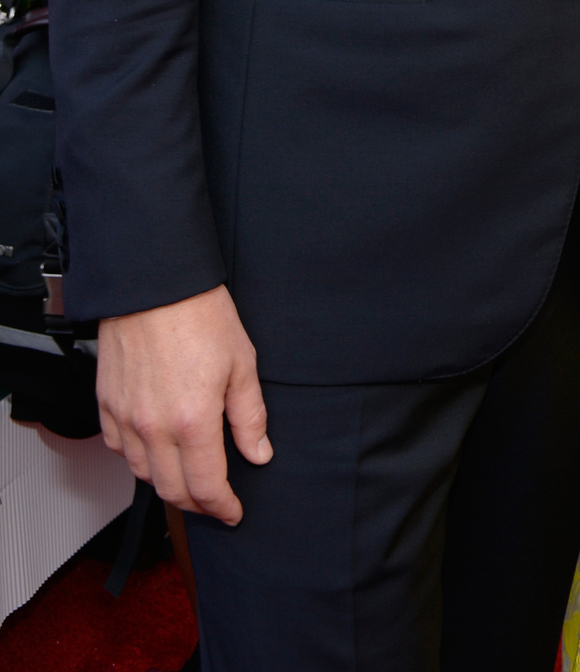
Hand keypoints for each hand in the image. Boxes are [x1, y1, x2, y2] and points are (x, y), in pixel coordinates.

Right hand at [97, 286, 271, 522]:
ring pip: (143, 475)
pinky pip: (118, 449)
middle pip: (172, 491)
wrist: (155, 283)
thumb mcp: (242, 363)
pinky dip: (138, 459)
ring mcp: (126, 418)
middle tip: (214, 501)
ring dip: (167, 484)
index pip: (206, 487)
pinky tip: (154, 450)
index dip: (223, 507)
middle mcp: (154, 428)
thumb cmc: (200, 314)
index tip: (233, 511)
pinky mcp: (107, 405)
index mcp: (193, 421)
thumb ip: (249, 416)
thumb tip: (258, 453)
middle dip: (197, 504)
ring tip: (188, 477)